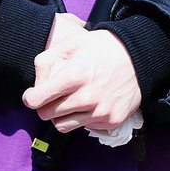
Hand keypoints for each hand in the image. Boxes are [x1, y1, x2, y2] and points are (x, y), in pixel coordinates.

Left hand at [23, 18, 140, 133]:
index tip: (33, 95)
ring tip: (70, 101)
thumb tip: (36, 84)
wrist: (139, 55)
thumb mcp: (71, 43)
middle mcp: (86, 98)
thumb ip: (47, 61)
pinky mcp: (111, 121)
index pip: (36, 101)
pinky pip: (85, 127)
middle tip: (52, 97)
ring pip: (64, 126)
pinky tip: (89, 103)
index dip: (30, 98)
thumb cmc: (102, 47)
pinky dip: (82, 118)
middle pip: (48, 115)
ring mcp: (100, 112)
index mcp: (73, 77)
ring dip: (62, 115)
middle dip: (46, 106)